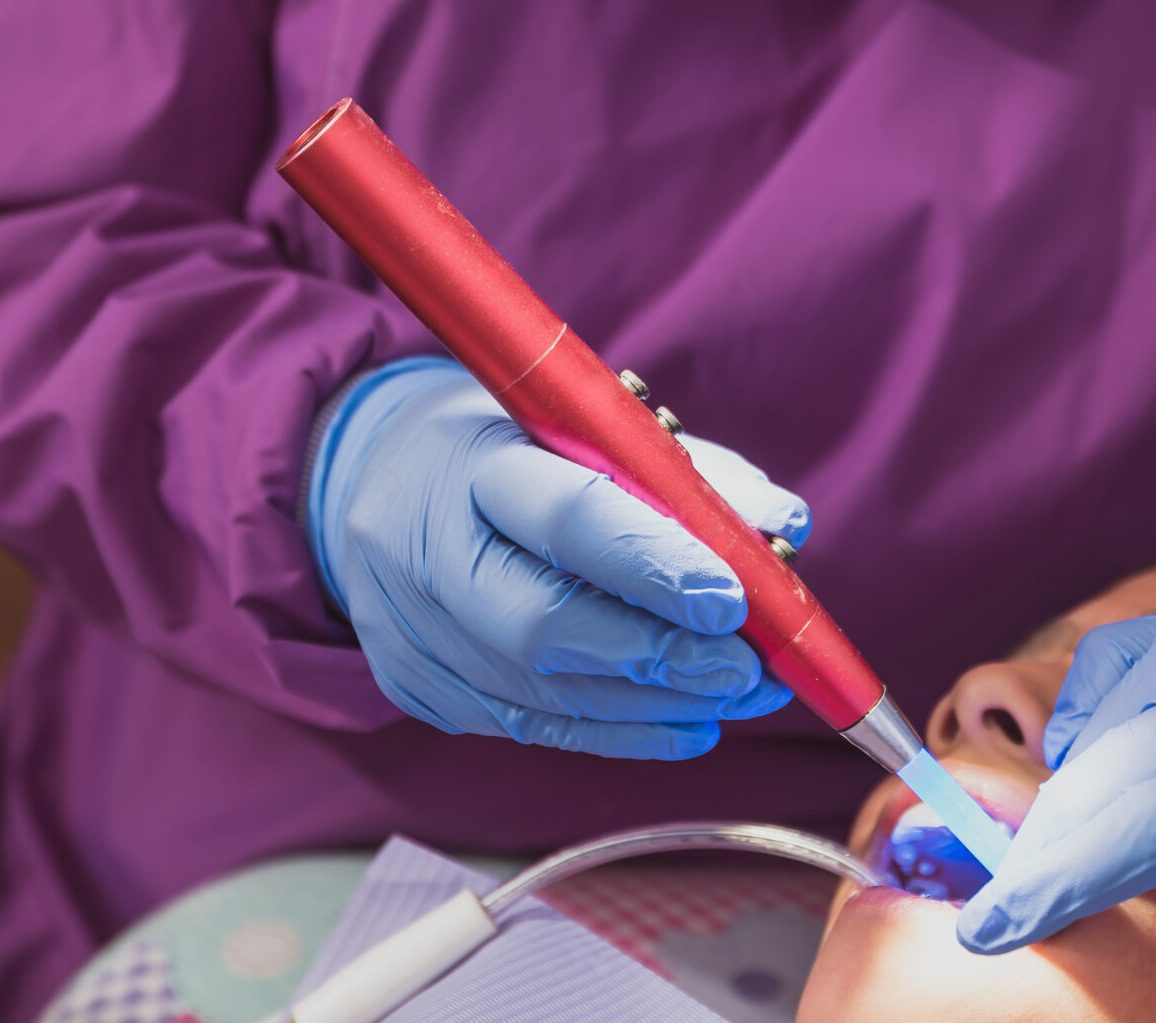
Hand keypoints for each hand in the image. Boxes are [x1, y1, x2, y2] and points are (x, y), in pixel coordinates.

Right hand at [308, 356, 810, 758]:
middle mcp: (423, 547)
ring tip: (737, 696)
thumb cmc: (507, 444)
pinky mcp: (416, 686)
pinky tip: (685, 725)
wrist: (371, 477)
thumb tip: (784, 526)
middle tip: (747, 671)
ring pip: (539, 694)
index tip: (734, 599)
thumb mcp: (585, 424)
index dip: (655, 565)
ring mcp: (410, 627)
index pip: (566, 518)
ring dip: (655, 706)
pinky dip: (617, 732)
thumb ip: (686, 472)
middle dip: (660, 656)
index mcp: (471, 460)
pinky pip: (528, 726)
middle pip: (542, 626)